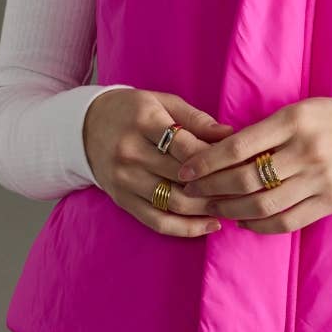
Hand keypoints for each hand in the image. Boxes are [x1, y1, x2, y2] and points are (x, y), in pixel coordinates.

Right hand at [82, 88, 236, 237]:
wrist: (85, 127)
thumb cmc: (132, 111)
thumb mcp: (162, 102)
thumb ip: (196, 119)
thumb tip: (231, 135)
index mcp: (143, 121)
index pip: (184, 144)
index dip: (214, 156)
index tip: (240, 161)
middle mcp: (130, 152)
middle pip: (182, 176)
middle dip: (218, 185)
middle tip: (246, 188)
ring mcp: (124, 179)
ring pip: (173, 202)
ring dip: (207, 209)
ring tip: (233, 207)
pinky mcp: (122, 200)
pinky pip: (156, 221)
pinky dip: (185, 229)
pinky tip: (209, 226)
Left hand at [177, 95, 331, 233]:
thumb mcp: (299, 112)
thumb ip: (264, 132)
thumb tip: (219, 154)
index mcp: (293, 121)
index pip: (238, 146)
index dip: (206, 161)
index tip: (185, 169)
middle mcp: (305, 151)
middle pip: (245, 179)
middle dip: (211, 188)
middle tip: (191, 192)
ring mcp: (319, 179)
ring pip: (262, 204)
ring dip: (230, 209)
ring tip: (213, 207)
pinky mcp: (330, 202)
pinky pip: (286, 221)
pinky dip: (259, 225)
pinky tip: (243, 221)